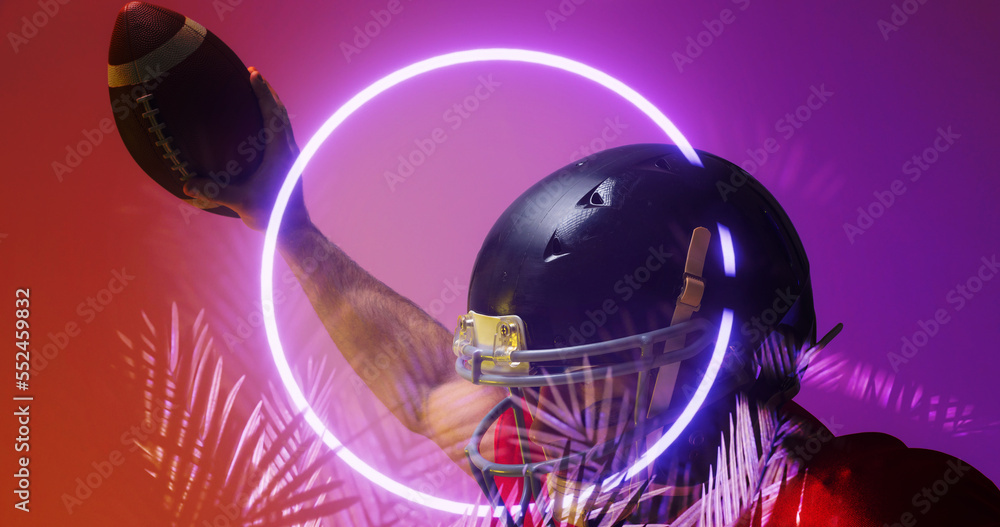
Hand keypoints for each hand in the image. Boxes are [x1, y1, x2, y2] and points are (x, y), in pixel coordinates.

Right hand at [182, 66, 309, 232]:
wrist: (293, 229)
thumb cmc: (270, 214)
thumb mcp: (241, 203)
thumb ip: (215, 191)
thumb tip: (187, 184)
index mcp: (280, 153)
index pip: (273, 115)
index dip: (263, 93)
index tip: (253, 74)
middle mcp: (288, 150)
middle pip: (280, 112)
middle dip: (267, 91)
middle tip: (253, 74)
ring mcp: (291, 156)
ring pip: (284, 122)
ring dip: (272, 104)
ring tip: (259, 90)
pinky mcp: (289, 163)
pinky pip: (282, 133)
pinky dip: (273, 119)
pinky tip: (261, 122)